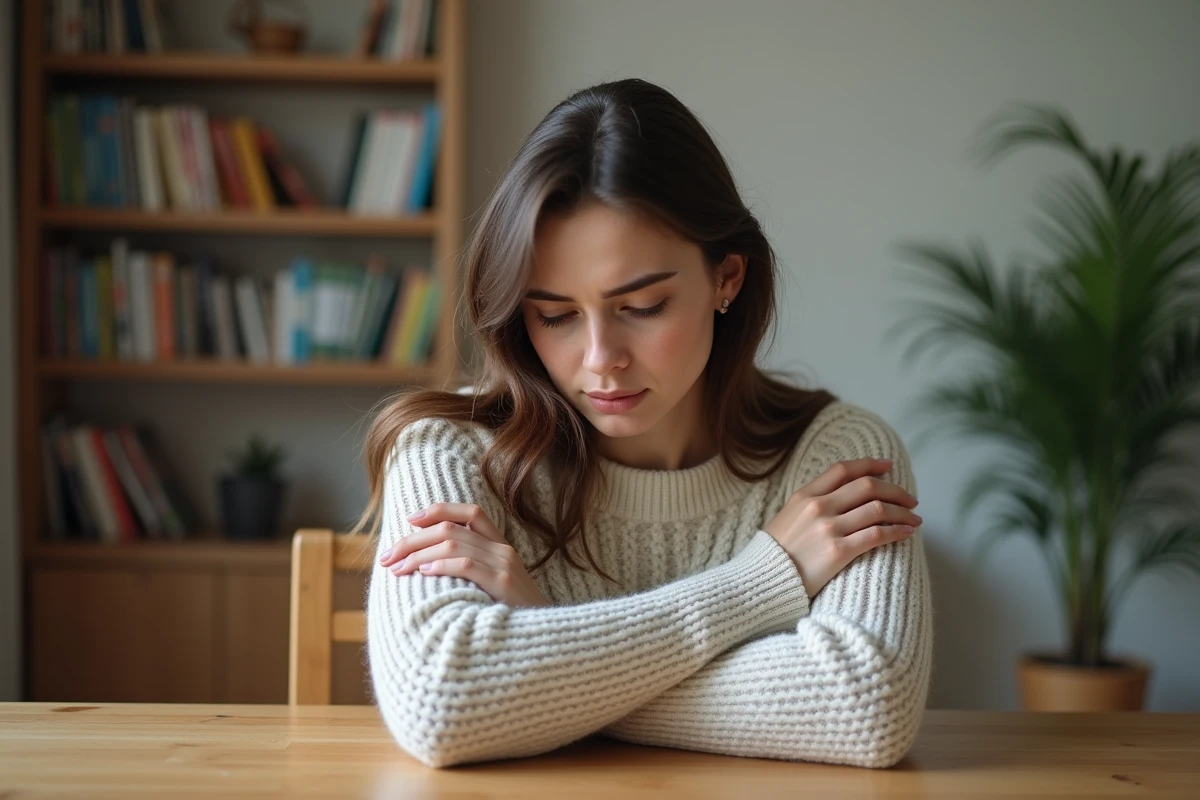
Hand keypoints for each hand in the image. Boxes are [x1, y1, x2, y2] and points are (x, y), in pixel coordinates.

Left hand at [378, 502, 549, 607]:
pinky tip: (423, 573)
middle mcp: (503, 549)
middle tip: (388, 556)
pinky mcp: (503, 583)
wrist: (541, 640)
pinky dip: (441, 566)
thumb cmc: (510, 616)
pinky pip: (466, 565)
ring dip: (418, 554)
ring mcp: (504, 565)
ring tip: (398, 568)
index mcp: (501, 545)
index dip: (438, 510)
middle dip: (413, 539)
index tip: (410, 519)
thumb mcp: (493, 586)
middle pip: (451, 528)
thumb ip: (471, 569)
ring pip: (453, 544)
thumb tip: (426, 563)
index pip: (470, 512)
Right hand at [763, 457, 920, 599]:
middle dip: (895, 490)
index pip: (843, 470)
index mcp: (805, 495)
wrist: (762, 580)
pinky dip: (896, 531)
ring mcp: (828, 528)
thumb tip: (843, 496)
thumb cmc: (775, 552)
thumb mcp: (788, 516)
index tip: (888, 467)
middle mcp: (818, 506)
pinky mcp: (838, 552)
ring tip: (914, 518)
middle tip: (910, 499)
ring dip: (902, 512)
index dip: (870, 465)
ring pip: (877, 509)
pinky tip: (907, 532)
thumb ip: (812, 503)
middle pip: (867, 486)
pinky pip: (876, 535)